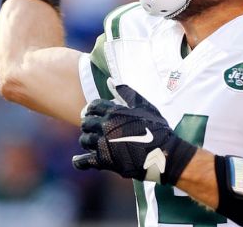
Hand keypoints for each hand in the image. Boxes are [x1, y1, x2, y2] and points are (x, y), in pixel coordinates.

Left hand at [72, 85, 196, 183]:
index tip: (94, 113)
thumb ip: (126, 92)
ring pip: (84, 140)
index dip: (92, 109)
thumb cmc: (157, 128)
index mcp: (114, 112)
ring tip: (92, 142)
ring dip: (86, 140)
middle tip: (93, 128)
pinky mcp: (104, 161)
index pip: (93, 106)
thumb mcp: (144, 106)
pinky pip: (84, 161)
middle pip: (85, 123)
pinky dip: (79, 161)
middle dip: (88, 124)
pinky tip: (79, 160)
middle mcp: (105, 126)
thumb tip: (110, 81)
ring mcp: (103, 144)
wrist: (163, 153)